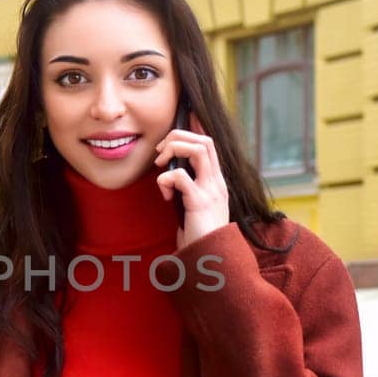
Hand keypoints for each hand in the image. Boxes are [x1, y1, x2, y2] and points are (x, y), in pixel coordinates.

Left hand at [154, 111, 229, 248]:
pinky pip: (180, 177)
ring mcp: (211, 190)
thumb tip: (170, 174)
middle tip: (160, 154)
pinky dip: (165, 180)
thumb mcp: (195, 206)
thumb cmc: (200, 235)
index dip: (196, 126)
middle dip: (178, 137)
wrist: (212, 259)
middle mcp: (217, 181)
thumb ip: (188, 188)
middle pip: (204, 140)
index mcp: (216, 180)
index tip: (183, 117)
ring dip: (173, 150)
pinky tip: (165, 196)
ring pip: (197, 149)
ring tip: (161, 166)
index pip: (210, 143)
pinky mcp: (200, 202)